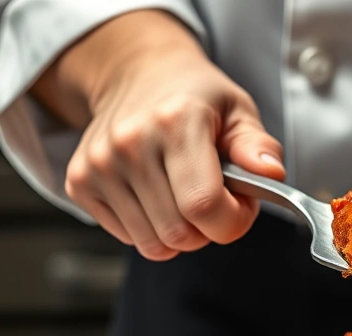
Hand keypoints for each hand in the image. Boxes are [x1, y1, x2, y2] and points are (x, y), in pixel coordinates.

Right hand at [32, 11, 284, 260]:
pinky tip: (157, 195)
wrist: (137, 74)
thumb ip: (258, 146)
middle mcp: (130, 142)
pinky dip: (150, 228)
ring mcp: (99, 164)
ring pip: (153, 244)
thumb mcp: (239, 111)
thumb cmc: (196, 98)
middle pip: (180, 234)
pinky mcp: (79, 183)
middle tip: (214, 199)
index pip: (204, 205)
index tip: (241, 205)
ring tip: (185, 195)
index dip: (233, 221)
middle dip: (209, 229)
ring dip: (180, 233)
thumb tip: (272, 172)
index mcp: (176, 122)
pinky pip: (127, 238)